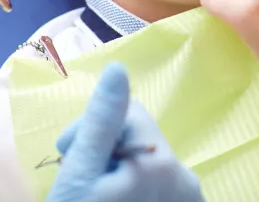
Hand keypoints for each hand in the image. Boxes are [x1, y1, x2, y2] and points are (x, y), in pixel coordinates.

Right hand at [47, 63, 202, 201]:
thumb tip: (118, 69)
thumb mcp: (80, 175)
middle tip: (79, 184)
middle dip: (105, 154)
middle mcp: (185, 178)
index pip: (125, 113)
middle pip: (138, 139)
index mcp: (160, 161)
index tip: (70, 158)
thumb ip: (100, 122)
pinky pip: (158, 188)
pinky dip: (135, 194)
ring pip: (146, 164)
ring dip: (118, 175)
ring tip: (95, 198)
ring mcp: (189, 201)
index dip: (91, 129)